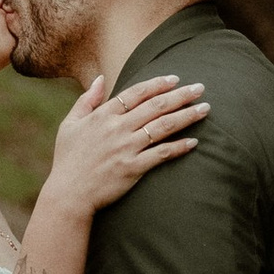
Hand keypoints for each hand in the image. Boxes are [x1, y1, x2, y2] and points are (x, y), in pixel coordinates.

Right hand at [42, 70, 206, 216]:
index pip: (136, 93)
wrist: (69, 194)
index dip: (158, 84)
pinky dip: (179, 147)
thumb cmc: (68, 159)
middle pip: (156, 106)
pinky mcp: (133, 168)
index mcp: (103, 116)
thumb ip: (87, 100)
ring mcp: (126, 148)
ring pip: (163, 127)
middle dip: (181, 95)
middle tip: (201, 88)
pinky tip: (194, 142)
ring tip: (205, 110)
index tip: (176, 79)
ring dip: (187, 116)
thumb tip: (101, 78)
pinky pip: (161, 154)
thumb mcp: (70, 124)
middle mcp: (117, 128)